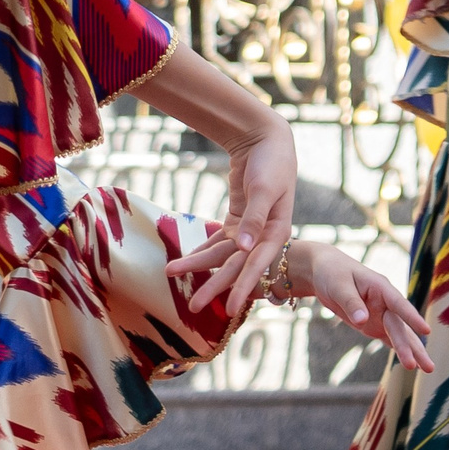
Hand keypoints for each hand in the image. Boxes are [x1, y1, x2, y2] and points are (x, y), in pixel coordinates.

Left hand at [164, 120, 295, 313]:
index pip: (257, 266)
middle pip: (236, 266)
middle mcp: (264, 236)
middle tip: (193, 307)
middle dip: (214, 285)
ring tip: (171, 273)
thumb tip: (245, 248)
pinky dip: (203, 250)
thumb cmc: (272, 163)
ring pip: (222, 255)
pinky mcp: (238, 221)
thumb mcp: (265, 189)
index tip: (229, 309)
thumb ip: (254, 218)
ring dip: (199, 265)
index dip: (243, 287)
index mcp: (277, 232)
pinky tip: (187, 262)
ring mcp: (250, 230)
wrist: (267, 140)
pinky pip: (218, 241)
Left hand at [299, 243, 434, 372]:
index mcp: (380, 287)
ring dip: (412, 352)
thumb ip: (351, 303)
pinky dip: (399, 350)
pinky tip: (412, 364)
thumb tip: (362, 321)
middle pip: (400, 326)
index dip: (412, 317)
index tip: (426, 331)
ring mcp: (381, 314)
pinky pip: (389, 339)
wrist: (325, 272)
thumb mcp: (339, 285)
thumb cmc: (333, 273)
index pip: (398, 304)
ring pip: (400, 335)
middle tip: (422, 365)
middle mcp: (385, 302)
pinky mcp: (374, 324)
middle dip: (411, 346)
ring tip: (428, 369)